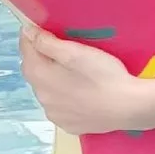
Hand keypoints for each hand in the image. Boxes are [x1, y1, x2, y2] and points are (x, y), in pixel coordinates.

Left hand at [18, 24, 145, 135]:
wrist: (128, 107)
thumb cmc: (103, 75)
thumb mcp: (76, 52)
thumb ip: (47, 42)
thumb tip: (26, 31)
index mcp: (40, 76)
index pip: (26, 50)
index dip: (32, 36)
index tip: (41, 28)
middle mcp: (41, 97)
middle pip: (34, 71)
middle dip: (41, 58)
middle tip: (60, 48)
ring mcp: (54, 114)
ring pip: (46, 90)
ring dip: (52, 79)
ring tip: (72, 72)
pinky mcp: (68, 125)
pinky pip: (59, 106)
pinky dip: (63, 97)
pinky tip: (79, 93)